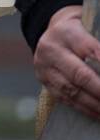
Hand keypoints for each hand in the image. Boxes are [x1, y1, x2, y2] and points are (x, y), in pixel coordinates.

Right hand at [34, 5, 99, 120]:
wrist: (51, 33)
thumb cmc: (78, 30)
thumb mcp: (88, 26)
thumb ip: (98, 46)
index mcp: (65, 32)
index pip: (90, 49)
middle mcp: (51, 49)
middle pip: (79, 74)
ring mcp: (44, 67)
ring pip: (71, 90)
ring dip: (94, 104)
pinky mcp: (44, 80)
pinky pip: (64, 98)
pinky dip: (83, 108)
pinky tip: (98, 113)